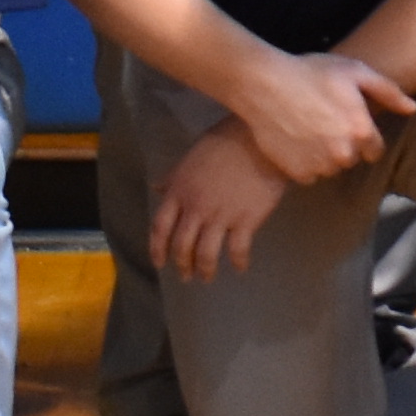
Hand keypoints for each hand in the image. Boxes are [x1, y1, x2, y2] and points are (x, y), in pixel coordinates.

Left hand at [155, 117, 328, 280]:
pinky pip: (237, 250)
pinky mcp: (245, 219)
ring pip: (205, 254)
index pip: (160, 227)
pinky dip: (238, 263)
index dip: (157, 249)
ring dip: (205, 270)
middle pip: (181, 246)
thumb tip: (156, 187)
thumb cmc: (226, 142)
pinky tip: (240, 267)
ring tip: (207, 277)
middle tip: (186, 276)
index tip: (160, 263)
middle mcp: (196, 207)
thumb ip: (174, 176)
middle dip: (182, 265)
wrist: (259, 137)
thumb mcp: (192, 157)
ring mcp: (220, 215)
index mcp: (179, 191)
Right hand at [219, 44, 415, 187]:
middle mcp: (344, 154)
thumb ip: (388, 92)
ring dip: (323, 155)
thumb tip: (412, 109)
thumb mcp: (354, 72)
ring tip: (307, 127)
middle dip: (343, 144)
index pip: (374, 150)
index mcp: (361, 131)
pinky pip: (309, 174)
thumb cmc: (310, 73)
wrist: (264, 84)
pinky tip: (295, 139)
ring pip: (330, 168)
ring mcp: (319, 166)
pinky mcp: (297, 174)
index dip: (362, 135)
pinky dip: (304, 162)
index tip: (346, 121)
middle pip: (352, 159)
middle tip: (324, 120)